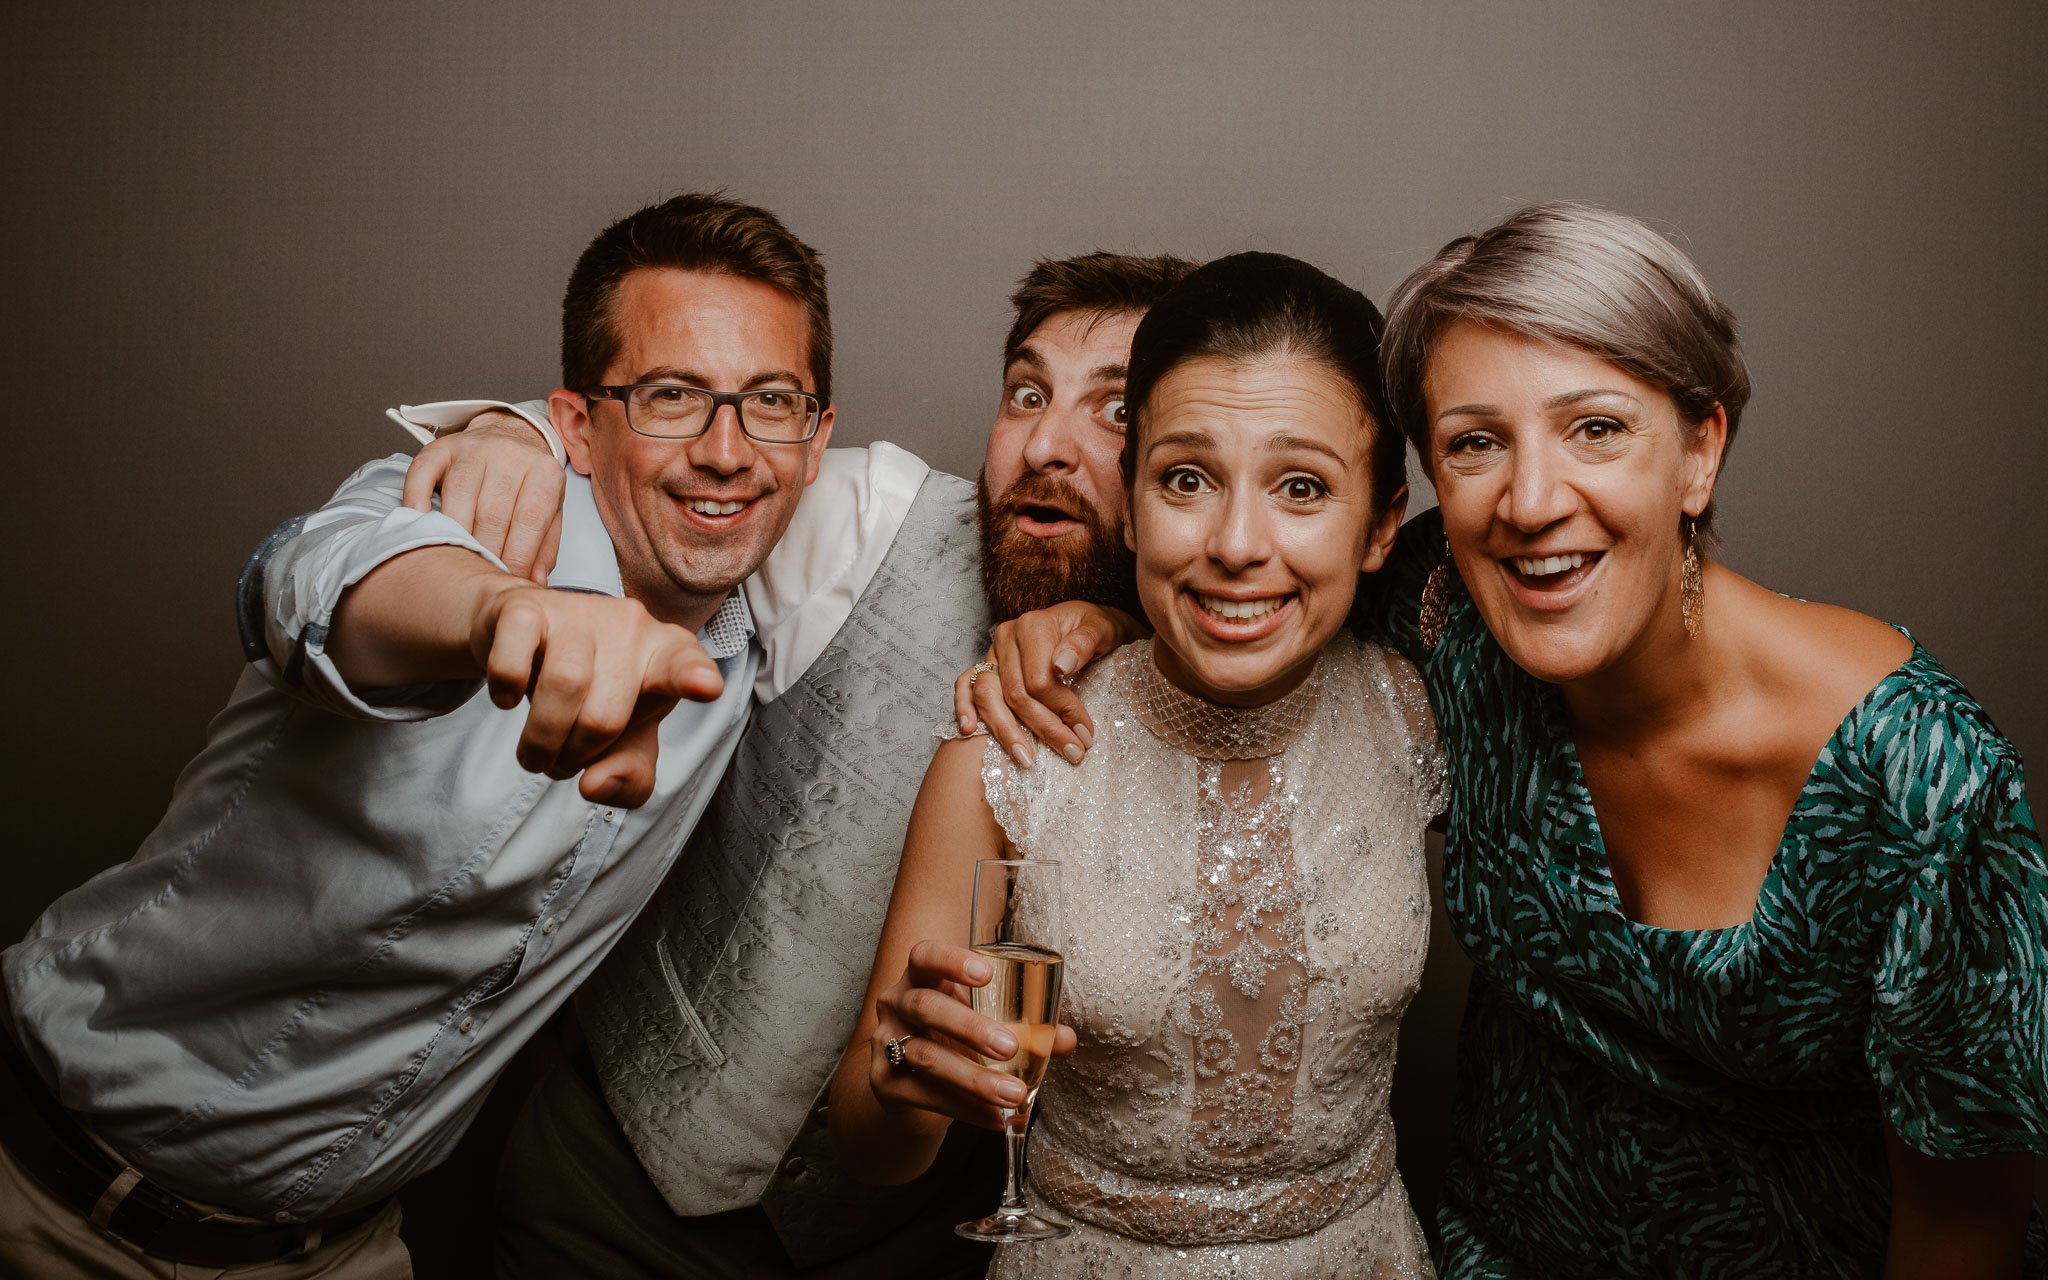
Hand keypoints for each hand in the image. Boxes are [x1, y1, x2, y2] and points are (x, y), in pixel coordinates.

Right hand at [403, 411, 563, 583]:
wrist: (509, 435)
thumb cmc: (528, 484)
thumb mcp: (550, 512)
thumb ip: (544, 549)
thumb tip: (533, 582)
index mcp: (545, 473)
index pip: (529, 522)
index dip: (516, 558)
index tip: (505, 582)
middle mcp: (510, 455)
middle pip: (492, 514)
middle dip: (485, 553)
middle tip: (478, 576)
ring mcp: (474, 448)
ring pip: (459, 496)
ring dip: (455, 535)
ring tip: (454, 560)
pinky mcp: (442, 447)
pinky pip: (423, 473)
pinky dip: (417, 499)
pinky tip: (419, 522)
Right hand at [472, 583, 723, 806]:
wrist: (525, 635)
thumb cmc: (591, 688)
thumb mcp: (624, 738)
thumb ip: (630, 774)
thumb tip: (595, 784)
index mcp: (664, 654)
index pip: (685, 665)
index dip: (694, 677)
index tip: (707, 687)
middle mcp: (628, 624)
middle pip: (605, 713)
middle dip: (576, 757)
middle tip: (562, 762)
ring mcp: (577, 611)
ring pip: (562, 687)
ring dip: (541, 740)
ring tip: (536, 753)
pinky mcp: (526, 608)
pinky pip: (512, 663)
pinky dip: (505, 694)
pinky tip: (508, 699)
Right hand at [867, 941, 1077, 1130]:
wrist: (909, 1088)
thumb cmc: (954, 1040)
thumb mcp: (984, 1025)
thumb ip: (1025, 1029)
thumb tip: (1067, 1038)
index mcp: (920, 977)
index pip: (924, 956)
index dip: (951, 961)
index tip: (986, 974)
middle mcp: (895, 1004)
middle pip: (925, 1007)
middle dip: (970, 1027)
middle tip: (1011, 1047)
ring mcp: (884, 1044)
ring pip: (925, 1056)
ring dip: (974, 1077)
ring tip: (1014, 1094)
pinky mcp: (885, 1084)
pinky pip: (925, 1095)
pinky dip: (965, 1108)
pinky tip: (994, 1118)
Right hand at [953, 602, 1142, 767]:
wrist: (1083, 621)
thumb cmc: (1094, 627)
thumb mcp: (1101, 628)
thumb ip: (1084, 643)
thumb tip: (1062, 666)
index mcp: (1033, 626)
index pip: (1039, 680)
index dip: (1062, 710)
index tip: (1085, 734)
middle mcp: (1007, 638)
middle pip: (1016, 694)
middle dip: (1044, 729)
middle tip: (1072, 753)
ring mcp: (993, 652)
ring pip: (989, 697)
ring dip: (1007, 732)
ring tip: (1027, 759)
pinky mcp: (986, 664)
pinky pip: (966, 685)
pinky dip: (964, 707)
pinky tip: (970, 731)